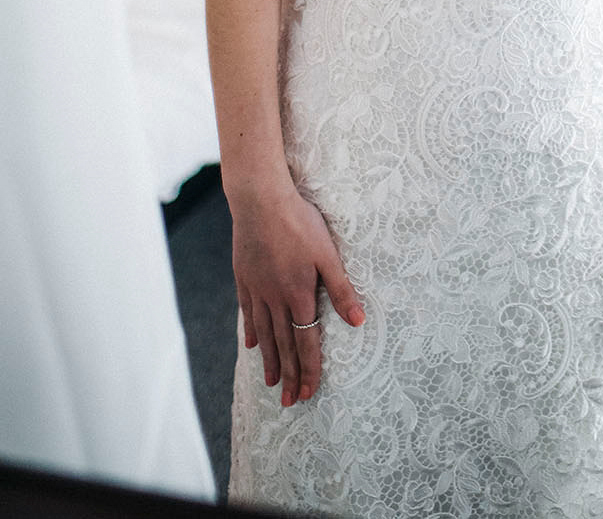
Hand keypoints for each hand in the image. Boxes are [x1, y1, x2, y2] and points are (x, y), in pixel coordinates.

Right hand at [230, 181, 363, 405]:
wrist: (260, 199)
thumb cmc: (300, 222)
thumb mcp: (327, 253)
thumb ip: (341, 289)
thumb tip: (358, 321)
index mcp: (298, 294)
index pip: (306, 341)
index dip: (309, 368)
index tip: (310, 393)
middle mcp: (275, 298)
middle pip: (283, 345)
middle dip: (290, 375)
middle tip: (291, 402)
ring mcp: (257, 289)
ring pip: (264, 334)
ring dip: (271, 360)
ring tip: (273, 383)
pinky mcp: (244, 278)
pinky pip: (248, 312)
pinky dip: (252, 332)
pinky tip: (253, 345)